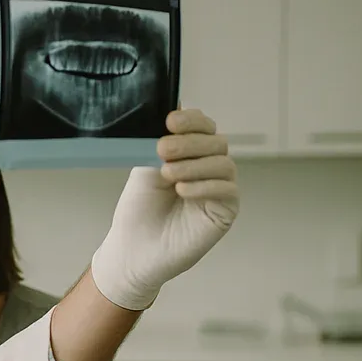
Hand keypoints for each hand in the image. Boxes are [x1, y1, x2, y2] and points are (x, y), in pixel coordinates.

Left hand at [89, 109, 239, 310]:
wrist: (134, 250)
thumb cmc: (138, 211)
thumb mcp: (144, 169)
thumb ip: (158, 143)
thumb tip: (171, 110)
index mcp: (190, 154)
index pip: (203, 127)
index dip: (192, 120)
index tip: (171, 121)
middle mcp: (208, 168)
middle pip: (215, 142)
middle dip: (189, 142)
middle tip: (164, 149)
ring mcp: (219, 189)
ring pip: (223, 163)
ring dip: (194, 165)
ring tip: (168, 173)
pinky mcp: (225, 211)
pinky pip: (227, 190)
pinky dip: (204, 186)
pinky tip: (182, 190)